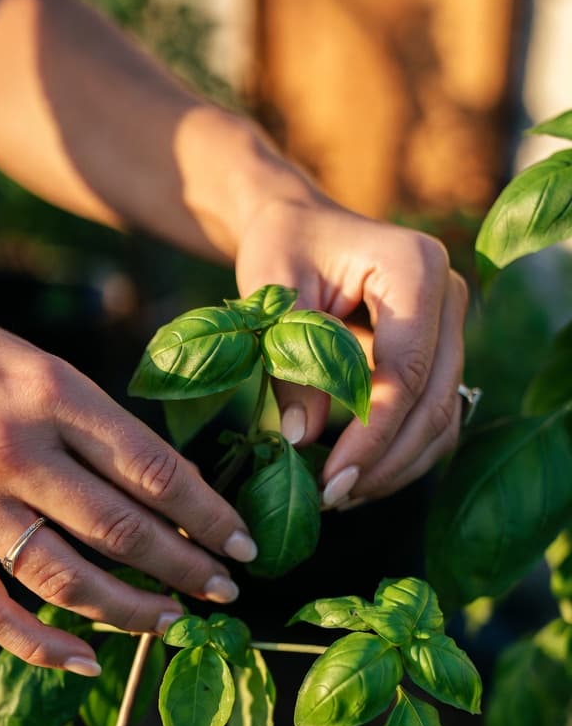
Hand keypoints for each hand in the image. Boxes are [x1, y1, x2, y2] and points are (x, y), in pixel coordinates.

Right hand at [0, 279, 257, 669]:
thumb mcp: (38, 359)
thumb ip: (96, 422)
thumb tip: (165, 487)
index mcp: (51, 392)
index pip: (153, 471)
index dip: (209, 516)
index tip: (242, 544)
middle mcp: (13, 451)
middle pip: (122, 530)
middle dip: (187, 569)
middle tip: (225, 590)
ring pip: (68, 580)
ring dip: (132, 611)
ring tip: (175, 622)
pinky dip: (40, 645)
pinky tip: (85, 659)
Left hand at [235, 187, 468, 506]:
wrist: (301, 227)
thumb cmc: (282, 248)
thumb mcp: (272, 294)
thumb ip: (290, 361)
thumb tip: (302, 438)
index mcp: (414, 268)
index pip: (405, 372)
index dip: (371, 435)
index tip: (330, 479)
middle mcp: (449, 294)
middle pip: (436, 401)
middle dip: (385, 461)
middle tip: (332, 498)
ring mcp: (452, 326)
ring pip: (444, 418)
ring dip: (397, 467)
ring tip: (341, 495)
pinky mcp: (442, 353)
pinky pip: (435, 417)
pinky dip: (401, 454)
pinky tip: (357, 478)